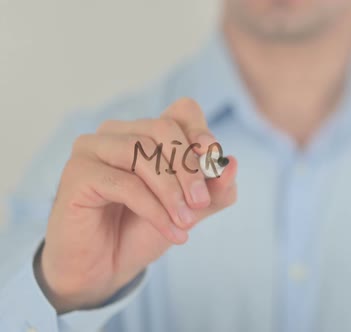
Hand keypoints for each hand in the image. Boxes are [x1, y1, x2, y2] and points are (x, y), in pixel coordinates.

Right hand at [34, 98, 237, 312]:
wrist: (105, 268)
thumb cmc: (144, 230)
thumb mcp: (190, 209)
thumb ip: (214, 190)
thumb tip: (232, 165)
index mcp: (146, 131)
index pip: (181, 111)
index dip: (201, 131)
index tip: (214, 160)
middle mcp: (118, 132)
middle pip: (164, 128)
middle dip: (190, 167)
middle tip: (201, 202)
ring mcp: (93, 148)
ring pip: (143, 154)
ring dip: (172, 192)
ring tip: (187, 222)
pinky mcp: (77, 173)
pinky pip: (125, 183)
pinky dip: (154, 209)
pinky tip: (172, 231)